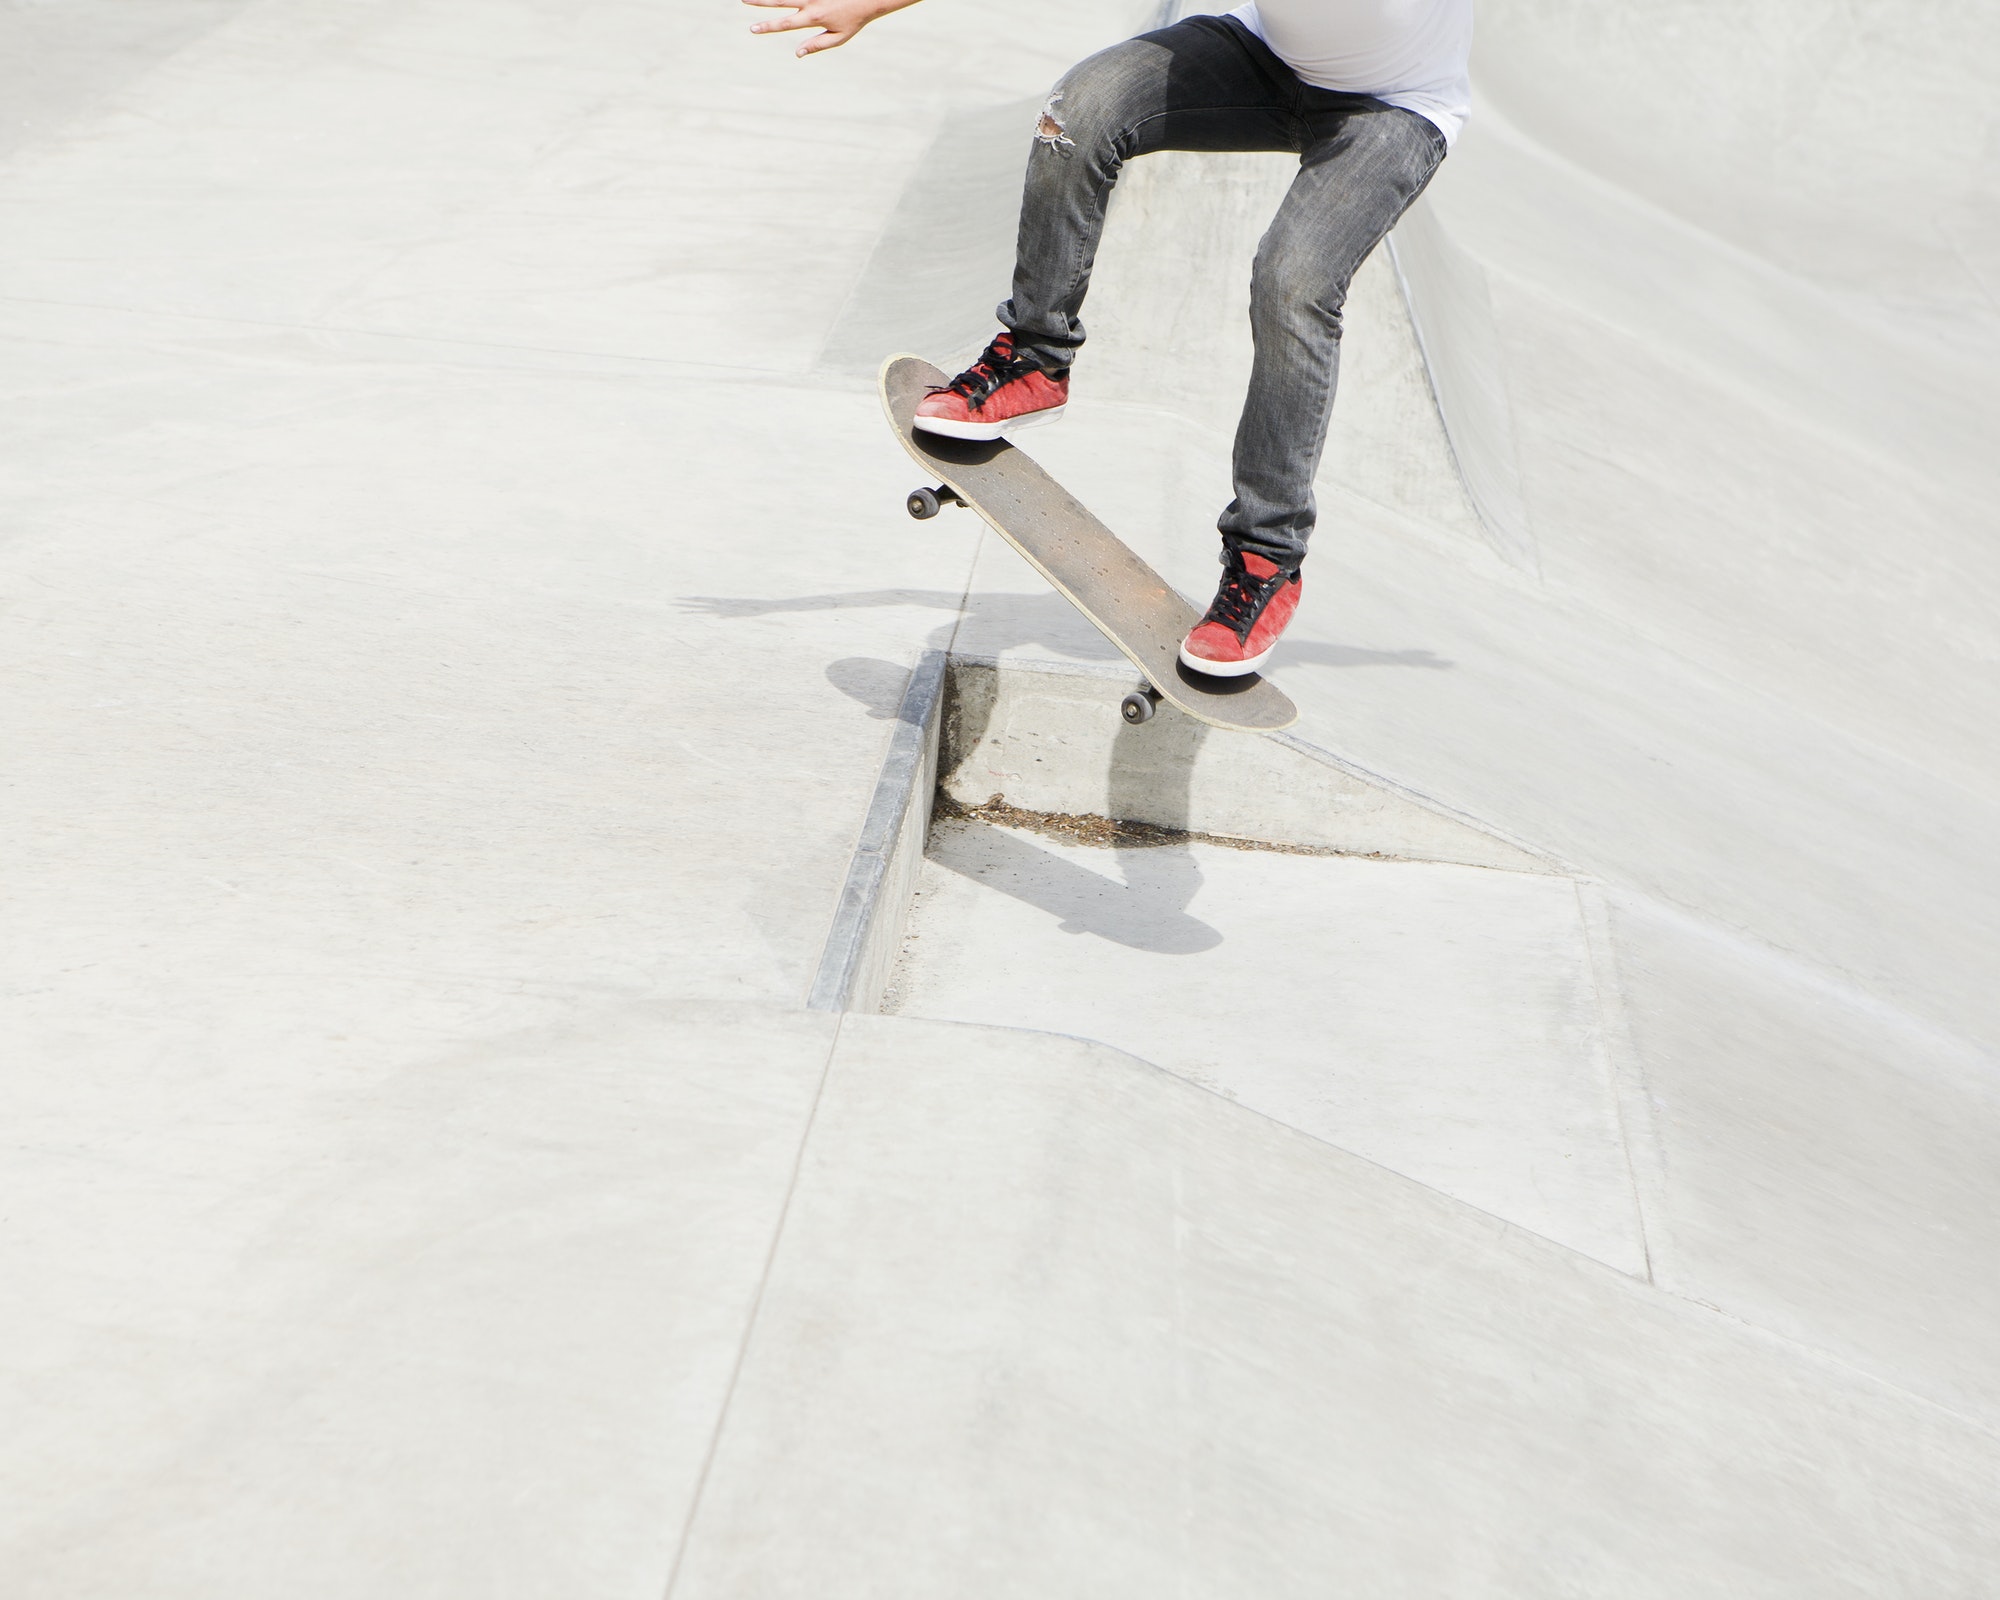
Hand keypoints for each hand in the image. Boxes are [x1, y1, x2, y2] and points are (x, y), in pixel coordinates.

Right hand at [743, 0, 920, 56]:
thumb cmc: (854, 19)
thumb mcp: (838, 37)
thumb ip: (817, 45)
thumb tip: (797, 53)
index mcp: (813, 17)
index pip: (785, 23)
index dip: (767, 27)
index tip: (751, 29)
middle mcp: (810, 1)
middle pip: (780, 0)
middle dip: (760, 1)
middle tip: (743, 0)